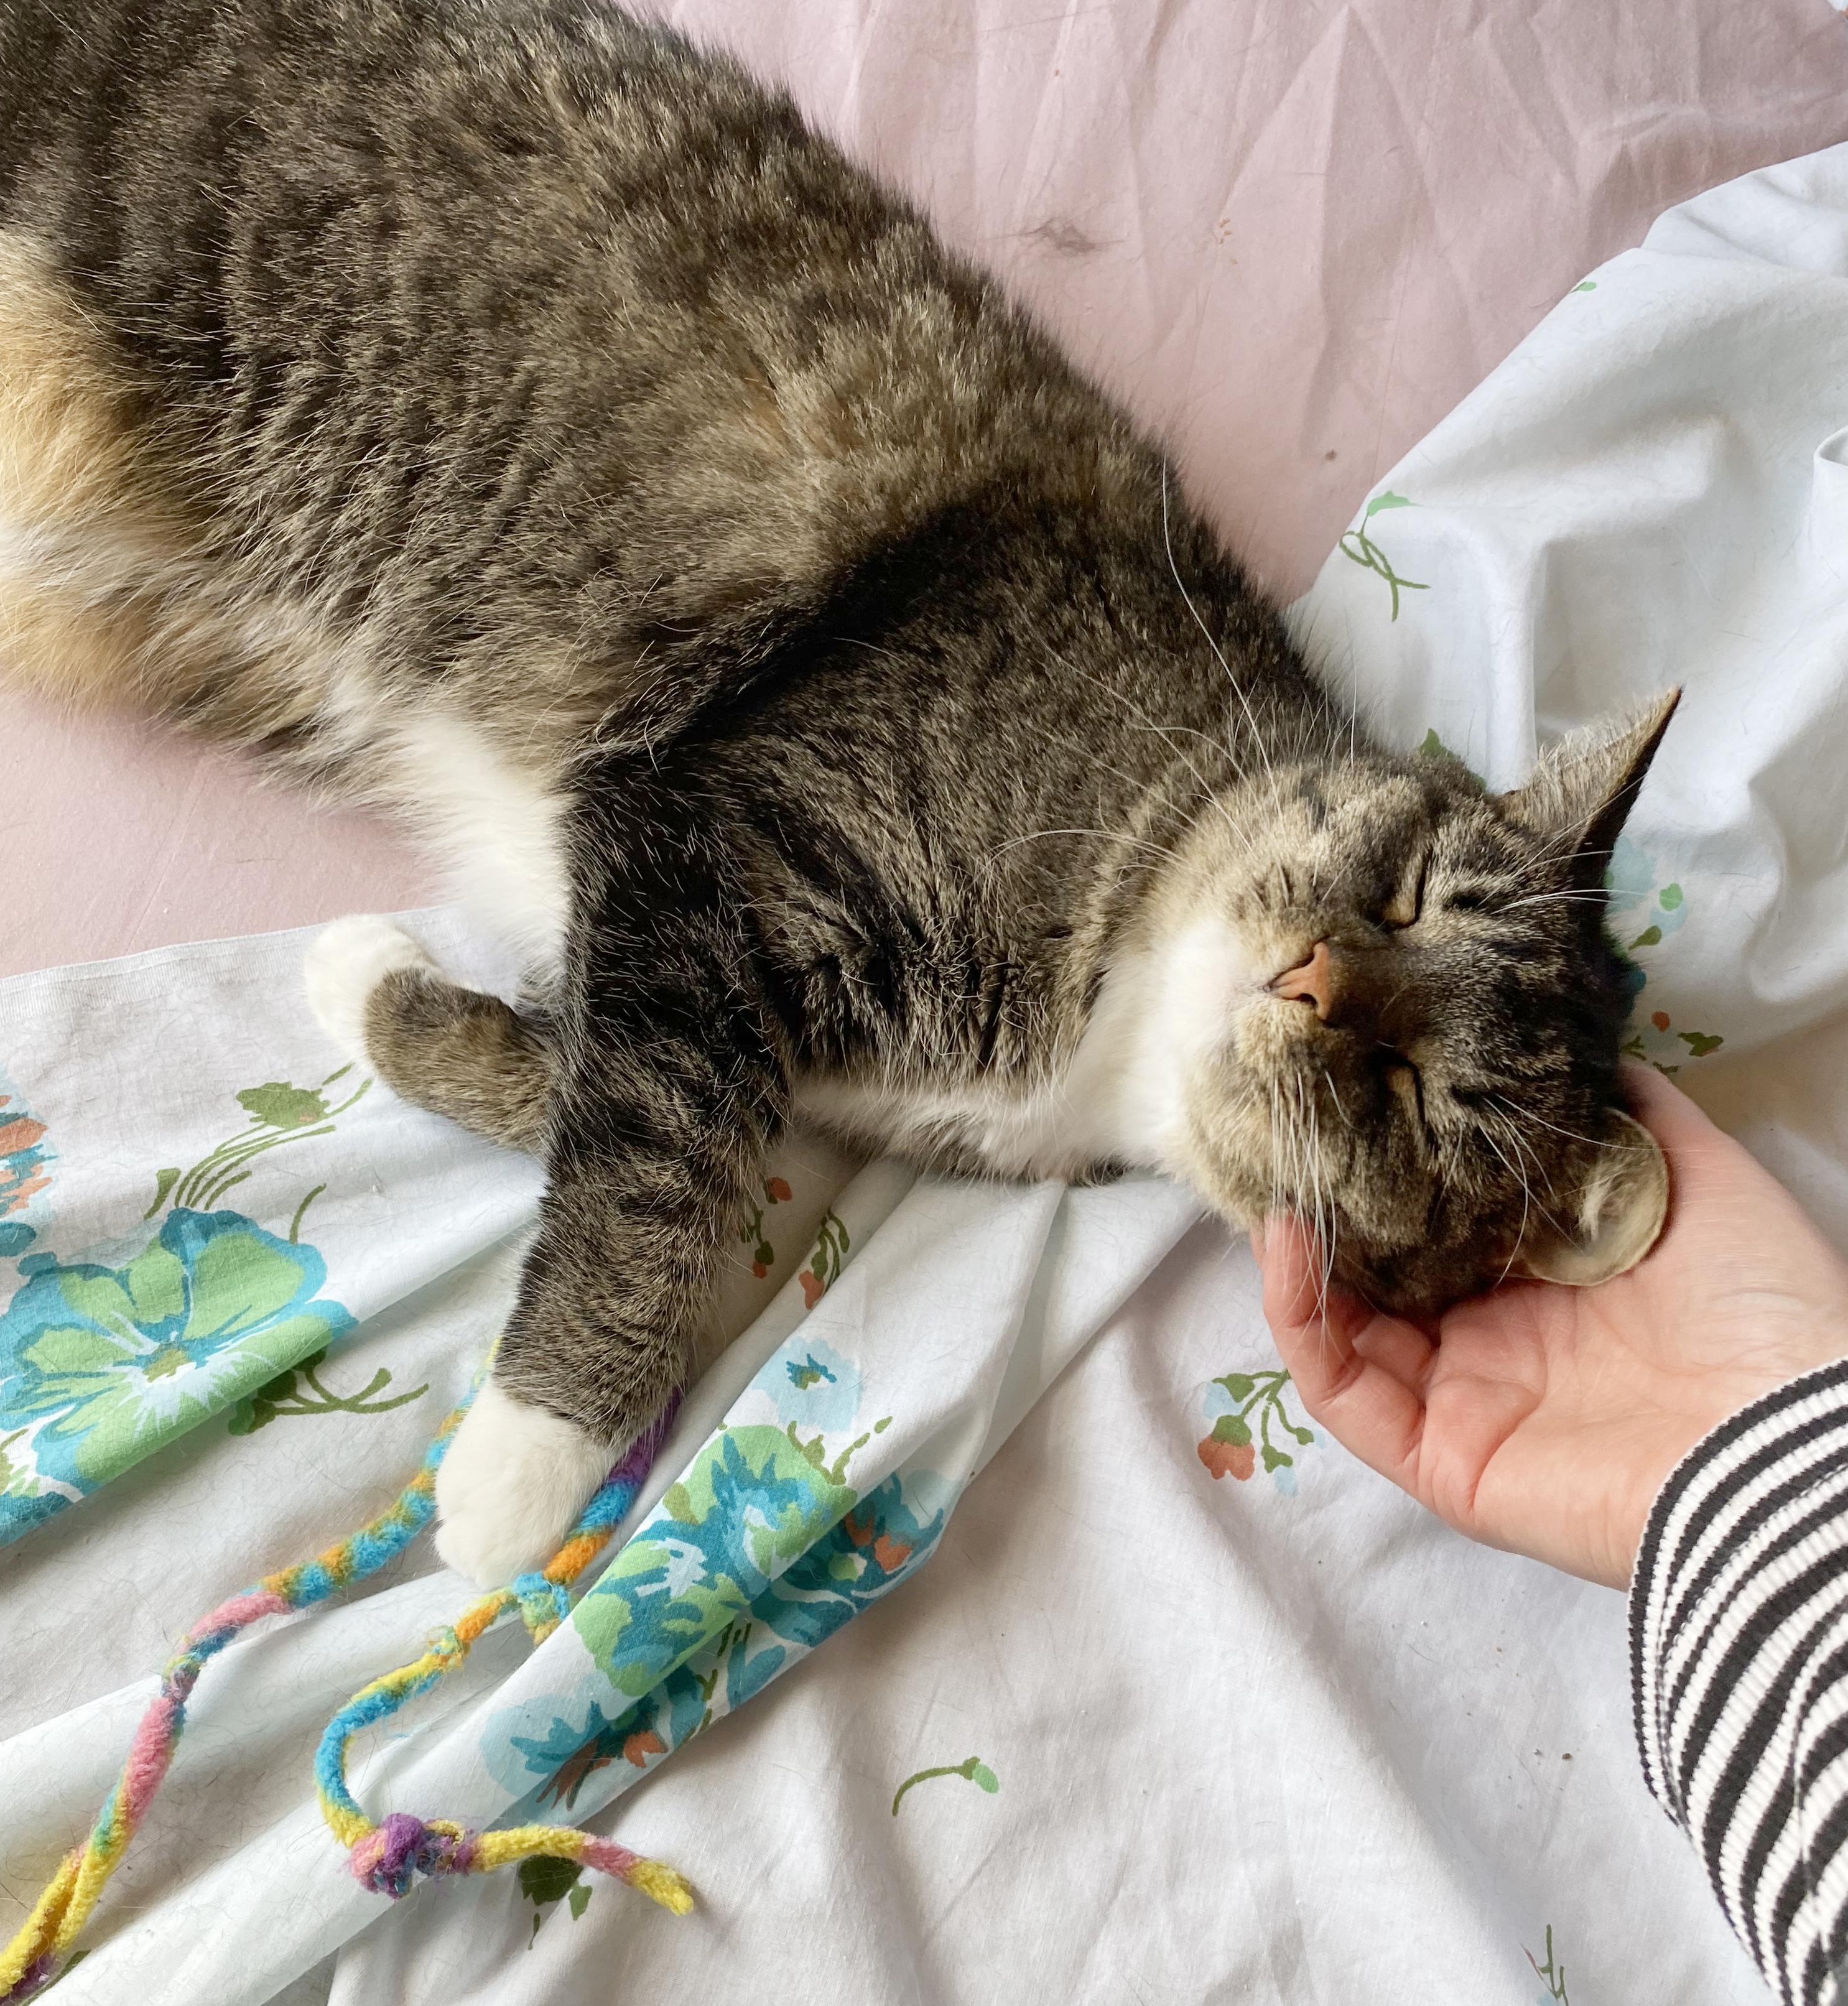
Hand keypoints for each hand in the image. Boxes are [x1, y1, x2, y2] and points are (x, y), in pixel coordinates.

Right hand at [1258, 1064, 1847, 1587]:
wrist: (1789, 1434)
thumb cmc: (1761, 1305)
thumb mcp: (1700, 1175)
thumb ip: (1631, 1112)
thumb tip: (1570, 1046)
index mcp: (1555, 1280)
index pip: (1444, 1222)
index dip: (1393, 1169)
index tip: (1353, 1103)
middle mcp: (1502, 1341)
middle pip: (1381, 1277)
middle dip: (1333, 1215)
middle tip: (1295, 1142)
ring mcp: (1468, 1403)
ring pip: (1345, 1333)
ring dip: (1300, 1264)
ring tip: (1280, 1190)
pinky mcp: (1443, 1458)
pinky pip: (1343, 1395)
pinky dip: (1300, 1323)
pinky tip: (1288, 1247)